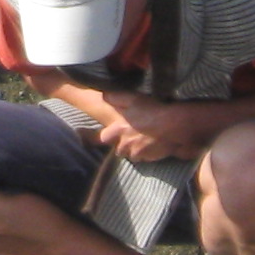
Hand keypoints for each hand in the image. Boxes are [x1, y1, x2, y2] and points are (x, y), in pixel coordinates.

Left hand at [97, 91, 214, 162]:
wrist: (174, 125)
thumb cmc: (153, 110)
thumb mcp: (133, 98)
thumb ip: (115, 98)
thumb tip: (103, 96)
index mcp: (117, 130)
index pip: (98, 138)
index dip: (89, 137)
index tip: (81, 134)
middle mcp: (124, 145)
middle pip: (117, 148)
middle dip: (121, 143)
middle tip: (129, 134)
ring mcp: (137, 153)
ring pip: (130, 153)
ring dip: (133, 148)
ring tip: (142, 138)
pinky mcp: (149, 158)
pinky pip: (143, 157)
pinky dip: (145, 152)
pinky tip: (152, 142)